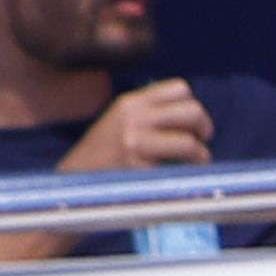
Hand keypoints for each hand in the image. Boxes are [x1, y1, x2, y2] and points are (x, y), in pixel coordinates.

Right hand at [62, 78, 214, 171]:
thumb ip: (150, 114)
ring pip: (189, 141)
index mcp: (130, 103)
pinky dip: (188, 173)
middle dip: (204, 127)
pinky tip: (182, 176)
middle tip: (202, 141)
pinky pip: (178, 167)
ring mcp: (135, 143)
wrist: (72, 186)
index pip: (180, 88)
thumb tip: (193, 117)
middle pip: (191, 110)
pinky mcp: (138, 169)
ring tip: (197, 162)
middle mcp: (133, 118)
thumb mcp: (119, 122)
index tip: (192, 124)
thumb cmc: (102, 158)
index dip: (192, 105)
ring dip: (201, 154)